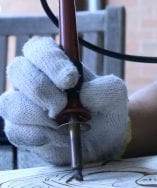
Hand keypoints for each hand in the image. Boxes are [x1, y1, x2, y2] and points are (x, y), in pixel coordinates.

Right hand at [0, 37, 128, 164]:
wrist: (104, 139)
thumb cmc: (105, 109)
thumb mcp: (115, 95)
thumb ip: (105, 89)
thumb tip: (84, 94)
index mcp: (54, 62)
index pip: (39, 48)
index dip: (49, 60)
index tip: (69, 79)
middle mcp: (32, 78)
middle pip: (18, 70)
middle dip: (42, 89)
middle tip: (63, 106)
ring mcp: (21, 103)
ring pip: (11, 103)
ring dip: (39, 116)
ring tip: (65, 124)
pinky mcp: (20, 129)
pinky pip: (15, 130)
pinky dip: (39, 135)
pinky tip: (57, 136)